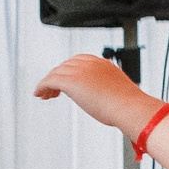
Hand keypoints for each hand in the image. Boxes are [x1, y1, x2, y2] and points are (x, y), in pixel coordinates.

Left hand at [34, 54, 155, 133]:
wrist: (130, 108)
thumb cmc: (128, 106)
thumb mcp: (117, 91)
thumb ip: (107, 89)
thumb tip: (103, 98)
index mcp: (103, 64)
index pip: (78, 60)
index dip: (68, 70)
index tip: (64, 81)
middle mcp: (90, 64)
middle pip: (64, 65)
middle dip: (57, 76)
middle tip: (52, 91)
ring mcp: (80, 71)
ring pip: (55, 72)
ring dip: (48, 83)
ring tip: (44, 95)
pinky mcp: (71, 81)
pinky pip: (49, 80)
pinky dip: (41, 86)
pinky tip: (39, 94)